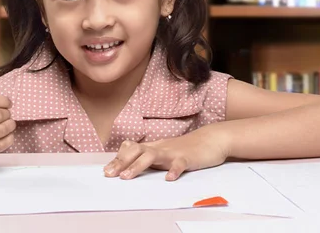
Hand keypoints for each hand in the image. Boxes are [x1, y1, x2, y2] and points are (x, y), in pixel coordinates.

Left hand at [103, 126, 230, 180]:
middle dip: (121, 162)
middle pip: (137, 151)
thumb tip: (131, 163)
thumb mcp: (165, 150)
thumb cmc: (187, 147)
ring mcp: (174, 152)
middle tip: (109, 174)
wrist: (212, 139)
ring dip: (138, 166)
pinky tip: (168, 179)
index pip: (132, 149)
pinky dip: (174, 170)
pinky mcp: (188, 158)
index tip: (106, 171)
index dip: (118, 159)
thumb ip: (150, 156)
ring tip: (126, 177)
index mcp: (154, 146)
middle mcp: (160, 147)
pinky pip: (179, 164)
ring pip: (152, 156)